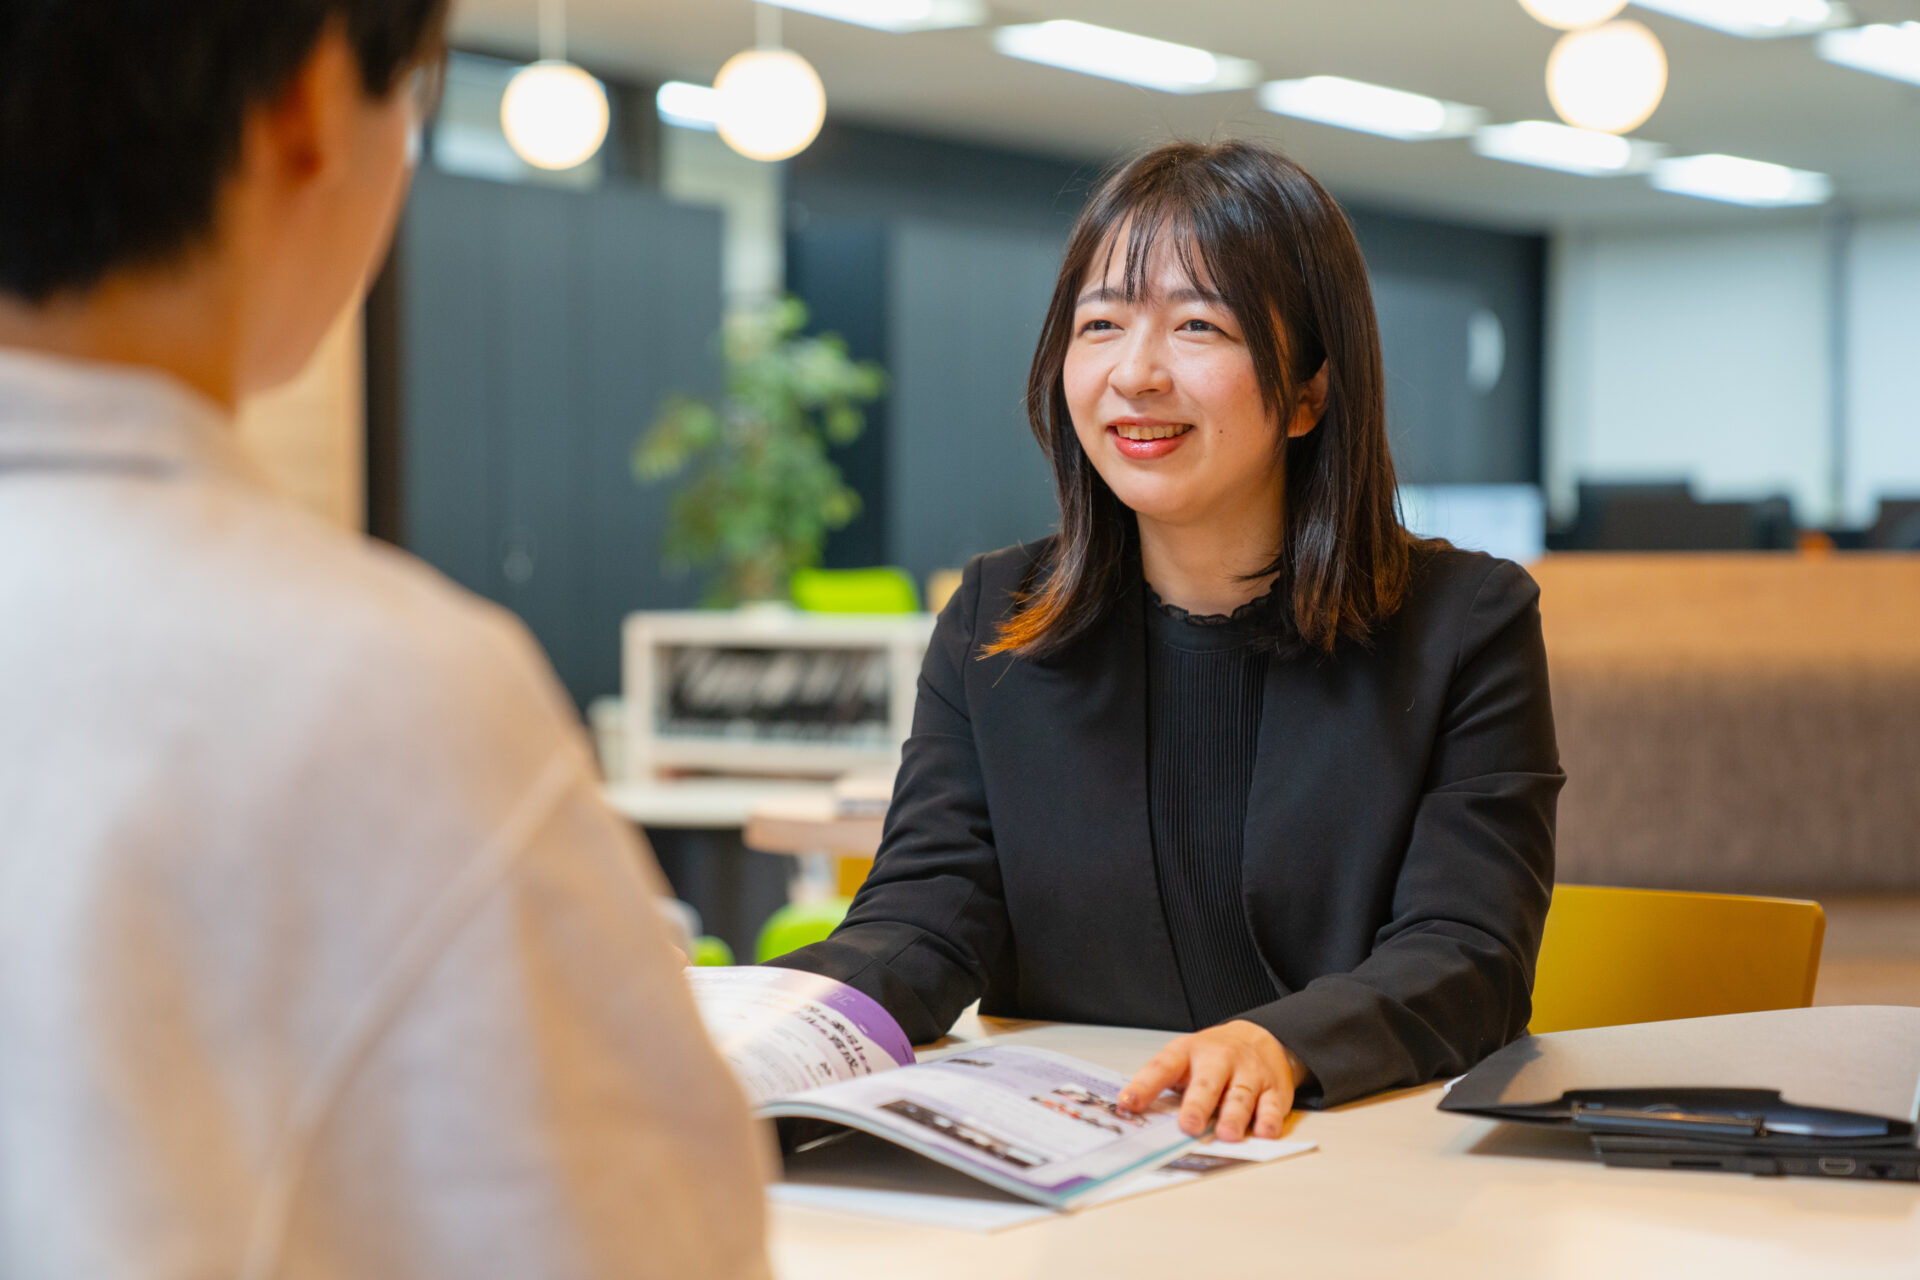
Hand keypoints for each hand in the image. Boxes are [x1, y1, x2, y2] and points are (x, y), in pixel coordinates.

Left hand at [1118, 1021, 1306, 1141]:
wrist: (1258, 1038)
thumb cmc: (1212, 1057)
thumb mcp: (1183, 1060)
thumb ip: (1163, 1085)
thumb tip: (1132, 1115)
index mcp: (1187, 1052)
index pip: (1162, 1067)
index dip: (1144, 1086)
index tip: (1128, 1103)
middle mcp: (1219, 1060)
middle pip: (1207, 1082)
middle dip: (1197, 1105)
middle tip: (1188, 1126)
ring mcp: (1248, 1072)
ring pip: (1240, 1095)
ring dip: (1233, 1116)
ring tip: (1226, 1134)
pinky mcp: (1273, 1088)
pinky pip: (1272, 1105)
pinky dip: (1269, 1119)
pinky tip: (1264, 1132)